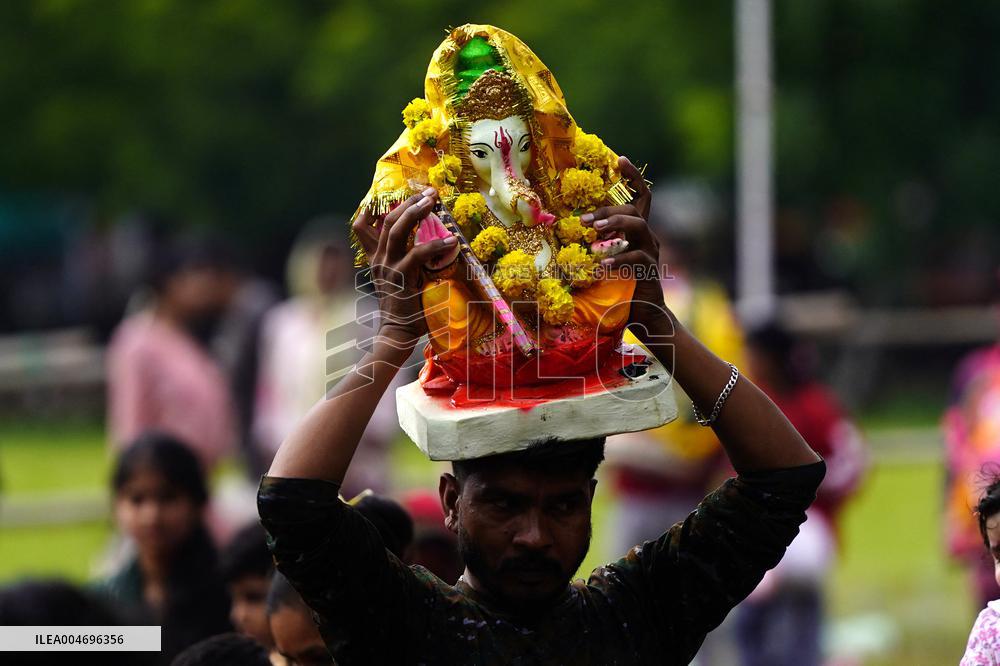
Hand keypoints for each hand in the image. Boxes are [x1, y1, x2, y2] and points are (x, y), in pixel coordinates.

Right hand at [351, 188, 456, 348]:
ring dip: (415, 212)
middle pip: (387, 220)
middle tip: (429, 192)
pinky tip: (451, 241)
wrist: (397, 332)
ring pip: (396, 229)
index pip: (363, 225)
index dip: (375, 206)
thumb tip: (428, 240)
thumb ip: (407, 259)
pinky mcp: (401, 277)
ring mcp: (387, 267)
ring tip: (433, 202)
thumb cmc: (405, 306)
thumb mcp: (400, 278)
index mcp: (375, 257)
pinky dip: (435, 245)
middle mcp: (378, 259)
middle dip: (408, 202)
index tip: (398, 193)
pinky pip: (417, 254)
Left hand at [581, 157, 671, 338]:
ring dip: (615, 224)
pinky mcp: (650, 270)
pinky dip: (618, 259)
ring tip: (594, 231)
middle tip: (583, 220)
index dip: (632, 177)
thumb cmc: (619, 287)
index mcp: (636, 232)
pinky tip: (602, 265)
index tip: (620, 159)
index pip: (640, 197)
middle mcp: (646, 238)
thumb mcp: (603, 261)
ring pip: (639, 225)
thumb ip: (592, 246)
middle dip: (607, 210)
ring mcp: (650, 252)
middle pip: (632, 210)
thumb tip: (561, 233)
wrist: (644, 315)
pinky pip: (636, 257)